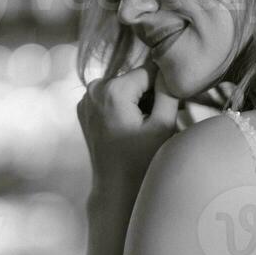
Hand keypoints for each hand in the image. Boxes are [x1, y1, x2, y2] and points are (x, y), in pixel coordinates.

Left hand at [76, 57, 179, 192]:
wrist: (114, 188)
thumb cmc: (141, 162)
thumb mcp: (162, 125)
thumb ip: (169, 91)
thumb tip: (171, 66)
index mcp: (112, 90)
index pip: (150, 70)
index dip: (165, 87)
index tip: (171, 108)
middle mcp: (93, 88)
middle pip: (135, 77)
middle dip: (150, 94)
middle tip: (158, 120)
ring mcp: (86, 98)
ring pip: (125, 86)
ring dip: (139, 100)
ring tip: (144, 126)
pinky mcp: (85, 107)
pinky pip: (113, 97)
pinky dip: (125, 106)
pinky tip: (131, 127)